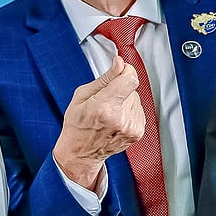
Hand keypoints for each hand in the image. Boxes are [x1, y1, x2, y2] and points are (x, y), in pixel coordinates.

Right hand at [53, 56, 144, 190]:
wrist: (81, 152)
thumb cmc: (77, 125)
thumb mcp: (81, 96)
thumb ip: (105, 78)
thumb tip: (119, 63)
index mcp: (104, 107)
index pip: (129, 80)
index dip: (126, 71)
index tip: (121, 70)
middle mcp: (120, 118)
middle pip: (131, 89)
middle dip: (120, 89)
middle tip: (104, 100)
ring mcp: (130, 127)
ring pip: (136, 99)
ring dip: (125, 101)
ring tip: (108, 112)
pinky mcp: (137, 132)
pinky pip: (138, 111)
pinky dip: (128, 111)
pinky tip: (115, 119)